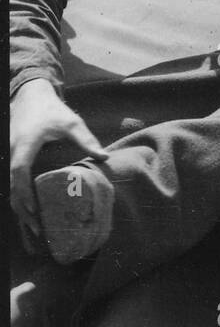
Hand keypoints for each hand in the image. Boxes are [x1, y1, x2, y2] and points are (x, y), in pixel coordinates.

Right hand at [9, 79, 108, 247]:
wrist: (31, 97)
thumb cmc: (52, 110)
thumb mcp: (71, 123)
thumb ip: (86, 139)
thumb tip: (103, 157)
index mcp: (25, 144)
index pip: (20, 172)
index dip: (25, 192)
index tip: (34, 210)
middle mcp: (12, 152)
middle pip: (11, 186)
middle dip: (22, 209)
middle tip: (38, 230)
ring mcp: (9, 156)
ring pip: (9, 188)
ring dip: (19, 209)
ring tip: (34, 230)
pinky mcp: (11, 160)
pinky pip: (12, 183)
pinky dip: (18, 199)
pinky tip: (29, 214)